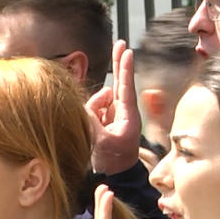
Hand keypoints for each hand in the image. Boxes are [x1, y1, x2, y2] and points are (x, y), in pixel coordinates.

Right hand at [88, 41, 142, 174]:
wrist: (114, 176)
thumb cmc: (113, 160)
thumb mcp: (102, 140)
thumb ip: (94, 117)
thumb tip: (94, 101)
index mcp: (128, 116)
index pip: (126, 87)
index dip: (125, 68)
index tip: (127, 50)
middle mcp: (122, 111)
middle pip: (119, 82)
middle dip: (118, 63)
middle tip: (120, 43)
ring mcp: (113, 114)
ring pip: (99, 99)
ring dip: (95, 107)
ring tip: (99, 128)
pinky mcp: (103, 119)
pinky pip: (93, 108)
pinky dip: (91, 112)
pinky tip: (94, 127)